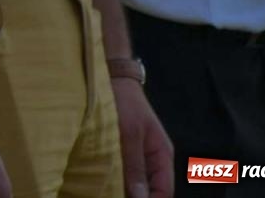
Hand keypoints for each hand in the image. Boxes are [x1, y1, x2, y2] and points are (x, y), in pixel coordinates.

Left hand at [112, 77, 172, 197]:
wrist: (110, 79)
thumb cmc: (123, 102)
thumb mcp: (128, 133)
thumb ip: (134, 165)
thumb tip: (140, 197)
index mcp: (162, 155)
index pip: (164, 191)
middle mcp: (152, 160)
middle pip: (148, 190)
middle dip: (134, 196)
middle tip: (109, 193)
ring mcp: (136, 156)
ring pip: (133, 183)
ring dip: (121, 188)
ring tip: (102, 189)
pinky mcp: (121, 152)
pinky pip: (121, 173)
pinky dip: (112, 179)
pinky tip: (99, 181)